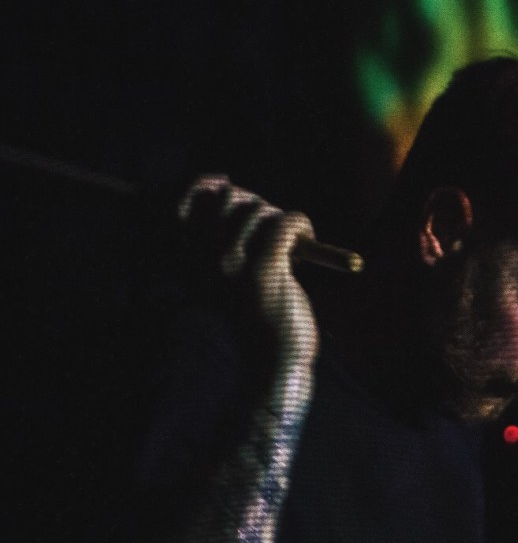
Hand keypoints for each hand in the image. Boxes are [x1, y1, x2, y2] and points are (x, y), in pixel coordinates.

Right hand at [177, 174, 318, 366]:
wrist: (276, 360)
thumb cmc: (260, 317)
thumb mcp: (231, 278)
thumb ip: (226, 239)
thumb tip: (227, 188)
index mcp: (189, 264)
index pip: (182, 205)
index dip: (202, 186)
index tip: (223, 181)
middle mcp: (205, 261)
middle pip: (228, 200)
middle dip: (256, 204)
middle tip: (275, 227)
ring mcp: (233, 265)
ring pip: (260, 210)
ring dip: (282, 218)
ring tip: (294, 242)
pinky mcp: (265, 269)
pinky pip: (285, 222)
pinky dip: (301, 223)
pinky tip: (310, 238)